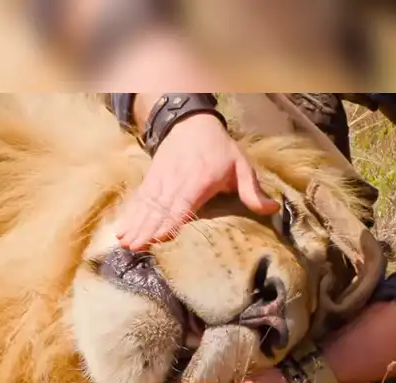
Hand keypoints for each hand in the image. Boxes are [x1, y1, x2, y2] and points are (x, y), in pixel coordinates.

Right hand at [115, 113, 278, 249]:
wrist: (191, 122)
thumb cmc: (219, 148)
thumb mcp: (241, 165)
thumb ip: (253, 190)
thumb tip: (272, 210)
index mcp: (200, 180)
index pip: (184, 203)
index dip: (172, 220)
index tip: (161, 236)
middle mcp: (177, 181)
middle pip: (160, 208)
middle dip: (147, 228)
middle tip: (136, 248)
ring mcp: (161, 180)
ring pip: (147, 205)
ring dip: (136, 224)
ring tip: (126, 243)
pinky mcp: (152, 180)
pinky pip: (140, 200)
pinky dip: (131, 215)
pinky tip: (122, 230)